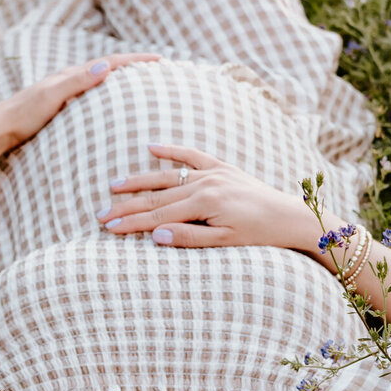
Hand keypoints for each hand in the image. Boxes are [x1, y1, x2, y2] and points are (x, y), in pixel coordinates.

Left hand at [0, 53, 160, 154]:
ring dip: (121, 78)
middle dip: (133, 65)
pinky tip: (109, 104)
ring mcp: (63, 93)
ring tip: (140, 82)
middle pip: (107, 67)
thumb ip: (77, 81)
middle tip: (157, 67)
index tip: (160, 58)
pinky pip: (91, 95)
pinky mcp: (59, 107)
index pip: (110, 62)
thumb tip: (107, 65)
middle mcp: (68, 80)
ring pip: (99, 81)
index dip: (136, 59)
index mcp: (70, 75)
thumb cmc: (23, 114)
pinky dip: (106, 93)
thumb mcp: (51, 96)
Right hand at [96, 144, 318, 249]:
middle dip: (127, 206)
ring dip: (139, 181)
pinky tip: (151, 148)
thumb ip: (190, 237)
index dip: (131, 222)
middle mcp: (206, 183)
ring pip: (168, 176)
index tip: (108, 228)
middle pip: (157, 197)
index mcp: (205, 203)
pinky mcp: (222, 167)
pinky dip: (171, 151)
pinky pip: (192, 155)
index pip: (158, 216)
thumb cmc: (259, 235)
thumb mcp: (225, 242)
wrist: (289, 217)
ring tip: (114, 186)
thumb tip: (156, 235)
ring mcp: (213, 172)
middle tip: (100, 214)